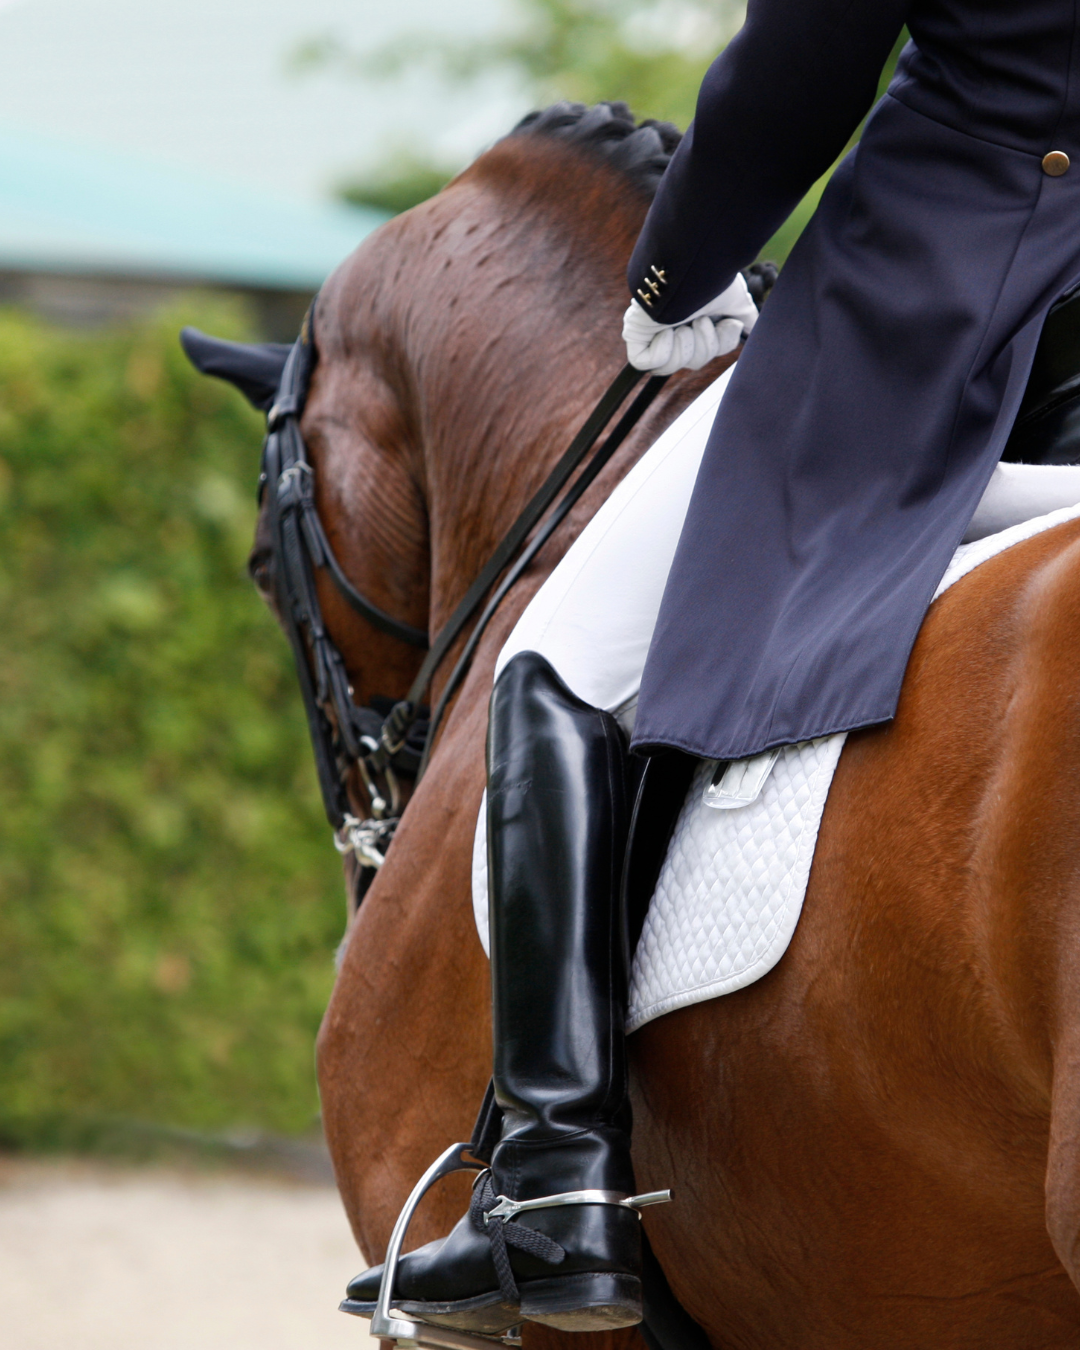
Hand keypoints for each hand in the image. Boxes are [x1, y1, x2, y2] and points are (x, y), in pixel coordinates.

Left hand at [622, 273, 759, 375]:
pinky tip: (666, 329)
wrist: (691, 267)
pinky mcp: (635, 338)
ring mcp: (653, 333)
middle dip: (703, 345)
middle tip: (701, 320)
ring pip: (671, 367)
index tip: (726, 323)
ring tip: (684, 323)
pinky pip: (647, 363)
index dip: (719, 345)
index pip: (707, 354)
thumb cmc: (711, 279)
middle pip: (693, 362)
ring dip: (685, 346)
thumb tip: (752, 330)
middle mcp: (674, 328)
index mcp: (694, 322)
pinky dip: (663, 350)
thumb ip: (743, 318)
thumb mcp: (735, 302)